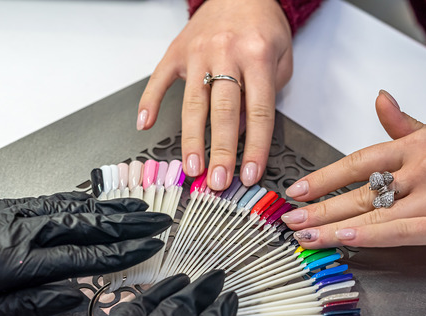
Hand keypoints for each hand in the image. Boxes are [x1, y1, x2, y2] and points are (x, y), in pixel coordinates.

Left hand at [0, 192, 171, 315]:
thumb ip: (27, 306)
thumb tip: (71, 296)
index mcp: (6, 261)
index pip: (78, 254)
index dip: (119, 252)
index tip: (148, 247)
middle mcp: (6, 230)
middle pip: (79, 222)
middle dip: (124, 221)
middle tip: (157, 219)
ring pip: (64, 207)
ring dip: (104, 207)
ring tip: (135, 207)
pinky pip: (42, 201)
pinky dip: (72, 200)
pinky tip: (88, 202)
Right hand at [138, 0, 292, 189]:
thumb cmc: (261, 25)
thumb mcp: (280, 57)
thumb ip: (267, 94)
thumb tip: (245, 132)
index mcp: (257, 56)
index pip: (259, 111)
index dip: (255, 147)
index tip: (250, 173)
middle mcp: (226, 54)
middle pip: (223, 112)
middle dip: (220, 151)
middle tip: (217, 180)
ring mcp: (198, 53)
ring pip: (194, 103)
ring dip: (192, 140)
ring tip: (192, 168)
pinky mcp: (177, 51)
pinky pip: (159, 80)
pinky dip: (149, 103)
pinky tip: (145, 125)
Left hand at [281, 90, 425, 255]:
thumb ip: (409, 126)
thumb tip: (382, 101)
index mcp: (422, 144)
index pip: (361, 159)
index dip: (325, 176)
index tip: (300, 188)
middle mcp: (425, 165)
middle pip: (358, 189)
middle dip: (318, 205)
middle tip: (289, 217)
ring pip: (371, 212)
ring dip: (330, 225)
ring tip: (304, 235)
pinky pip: (395, 231)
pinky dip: (363, 237)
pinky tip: (339, 240)